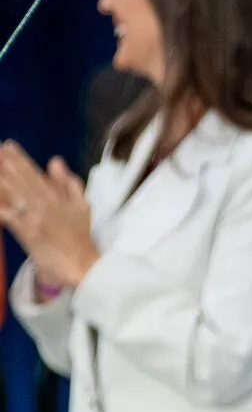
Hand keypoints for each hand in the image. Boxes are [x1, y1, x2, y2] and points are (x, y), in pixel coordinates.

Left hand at [0, 142, 97, 286]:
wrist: (83, 265)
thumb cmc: (80, 238)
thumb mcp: (82, 206)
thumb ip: (69, 183)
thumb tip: (55, 161)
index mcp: (58, 197)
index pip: (35, 174)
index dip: (20, 159)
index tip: (8, 145)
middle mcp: (45, 203)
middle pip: (21, 180)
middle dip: (6, 164)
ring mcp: (35, 217)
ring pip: (13, 193)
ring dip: (2, 180)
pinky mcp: (27, 232)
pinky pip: (8, 215)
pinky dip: (1, 206)